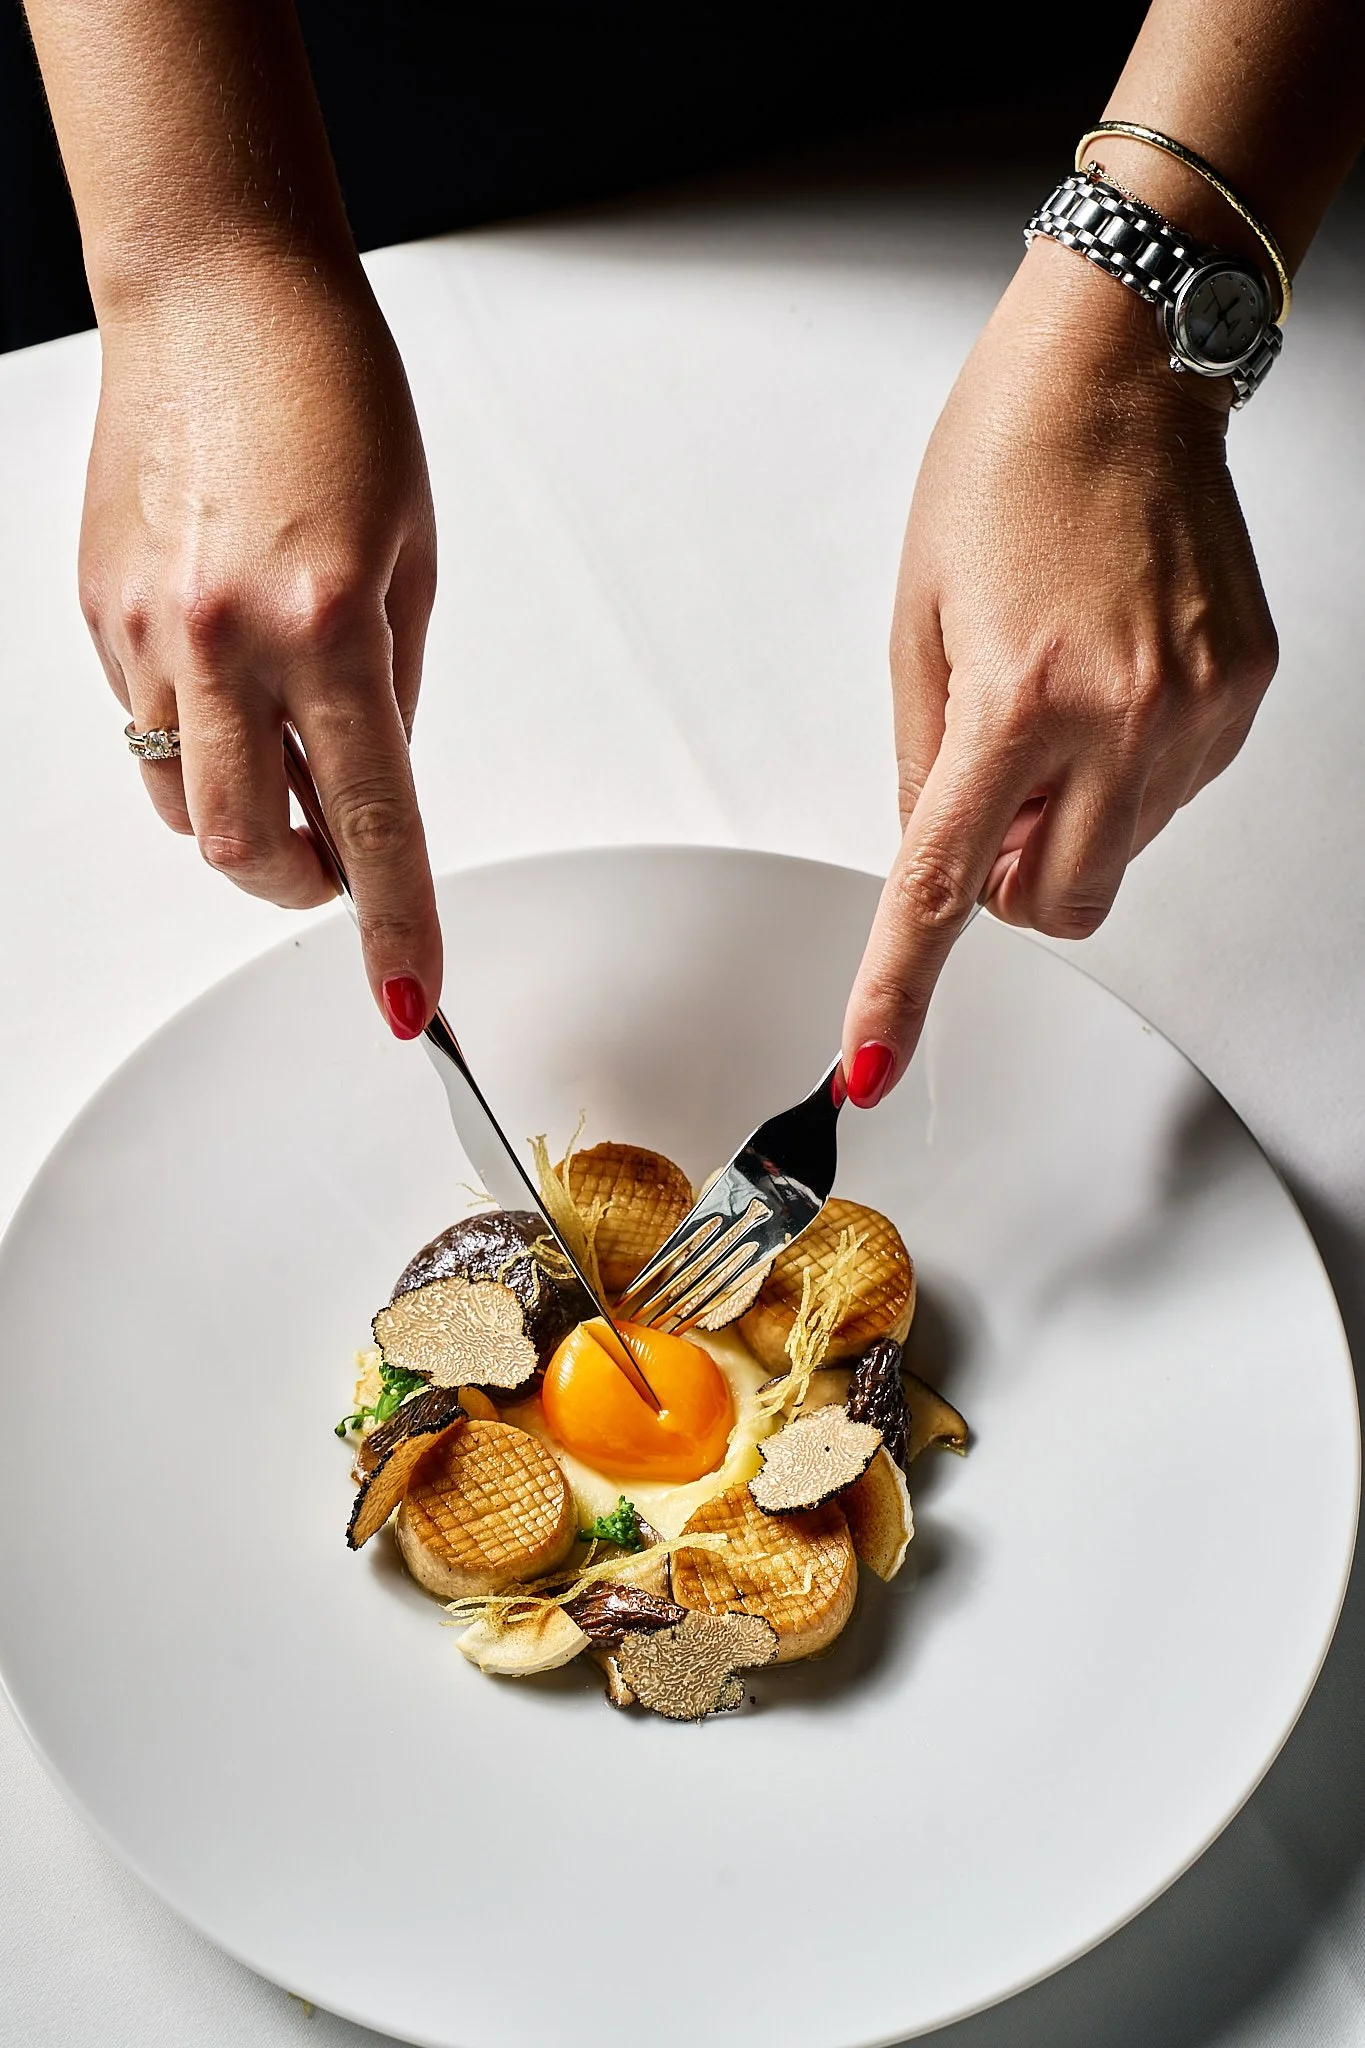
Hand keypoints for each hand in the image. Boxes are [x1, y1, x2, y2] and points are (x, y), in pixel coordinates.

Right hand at [80, 253, 440, 1035]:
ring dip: (245, 817)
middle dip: (301, 885)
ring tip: (288, 756)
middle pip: (247, 848)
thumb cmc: (332, 394)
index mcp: (326, 624)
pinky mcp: (97, 609)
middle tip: (337, 866)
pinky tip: (231, 671)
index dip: (394, 925)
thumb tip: (378, 780)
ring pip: (182, 803)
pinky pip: (145, 725)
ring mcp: (146, 629)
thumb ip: (395, 686)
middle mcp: (223, 639)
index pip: (372, 823)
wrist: (214, 292)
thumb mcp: (413, 553)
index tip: (410, 995)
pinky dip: (199, 737)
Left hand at [839, 239, 1277, 1106]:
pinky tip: (1114, 676)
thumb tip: (936, 858)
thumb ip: (923, 762)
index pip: (945, 885)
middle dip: (1010, 878)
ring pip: (1113, 857)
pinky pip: (1169, 796)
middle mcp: (1123, 717)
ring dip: (1070, 817)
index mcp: (1016, 697)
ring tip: (1059, 691)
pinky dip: (1127, 772)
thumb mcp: (919, 623)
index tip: (874, 1061)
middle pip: (1053, 908)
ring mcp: (1198, 711)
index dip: (901, 988)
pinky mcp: (1244, 694)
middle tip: (992, 783)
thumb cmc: (1005, 470)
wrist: (1124, 376)